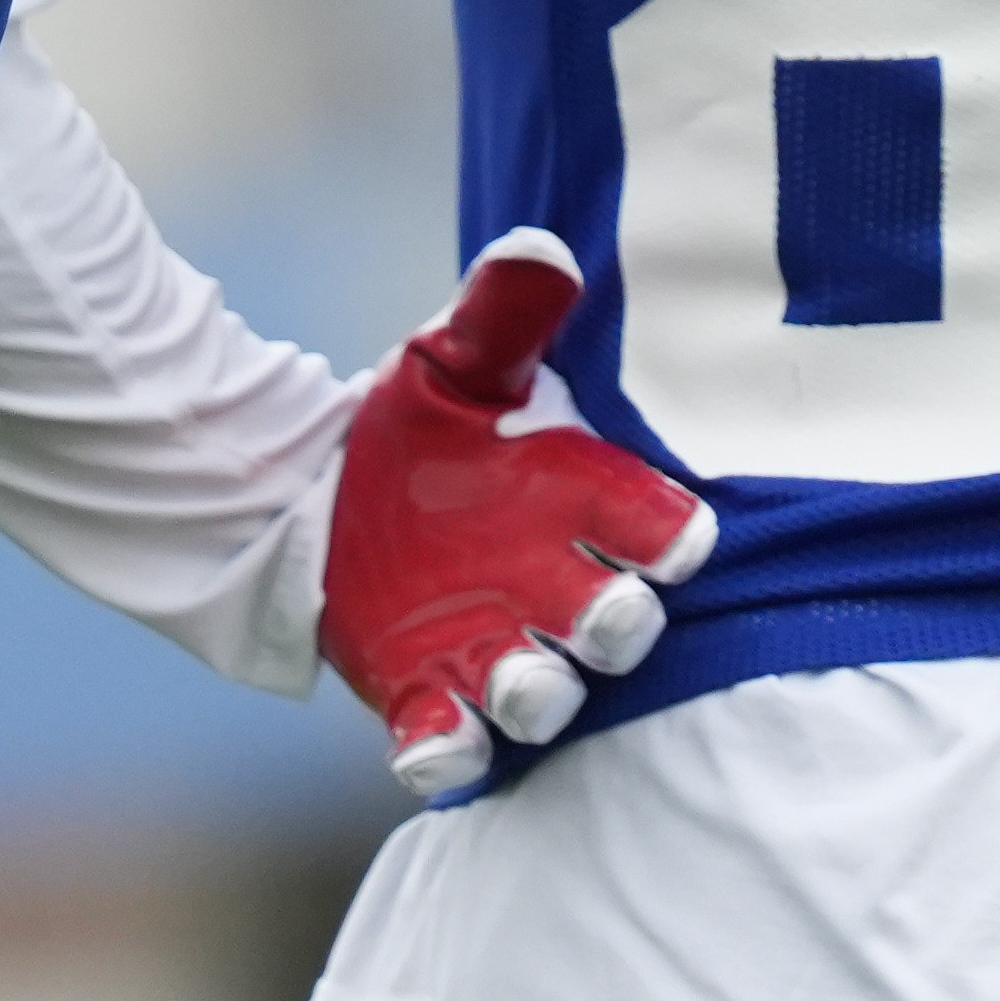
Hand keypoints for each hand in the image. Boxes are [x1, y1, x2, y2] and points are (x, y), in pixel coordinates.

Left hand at [319, 235, 717, 797]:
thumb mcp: (454, 360)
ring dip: (535, 691)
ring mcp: (493, 650)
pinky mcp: (425, 694)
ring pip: (540, 695)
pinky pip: (448, 744)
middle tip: (600, 616)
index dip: (672, 539)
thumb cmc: (421, 427)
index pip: (659, 531)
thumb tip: (539, 249)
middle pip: (618, 630)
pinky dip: (443, 751)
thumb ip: (501, 313)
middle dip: (615, 627)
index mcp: (581, 505)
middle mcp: (553, 589)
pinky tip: (427, 742)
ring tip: (518, 680)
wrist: (321, 490)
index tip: (678, 537)